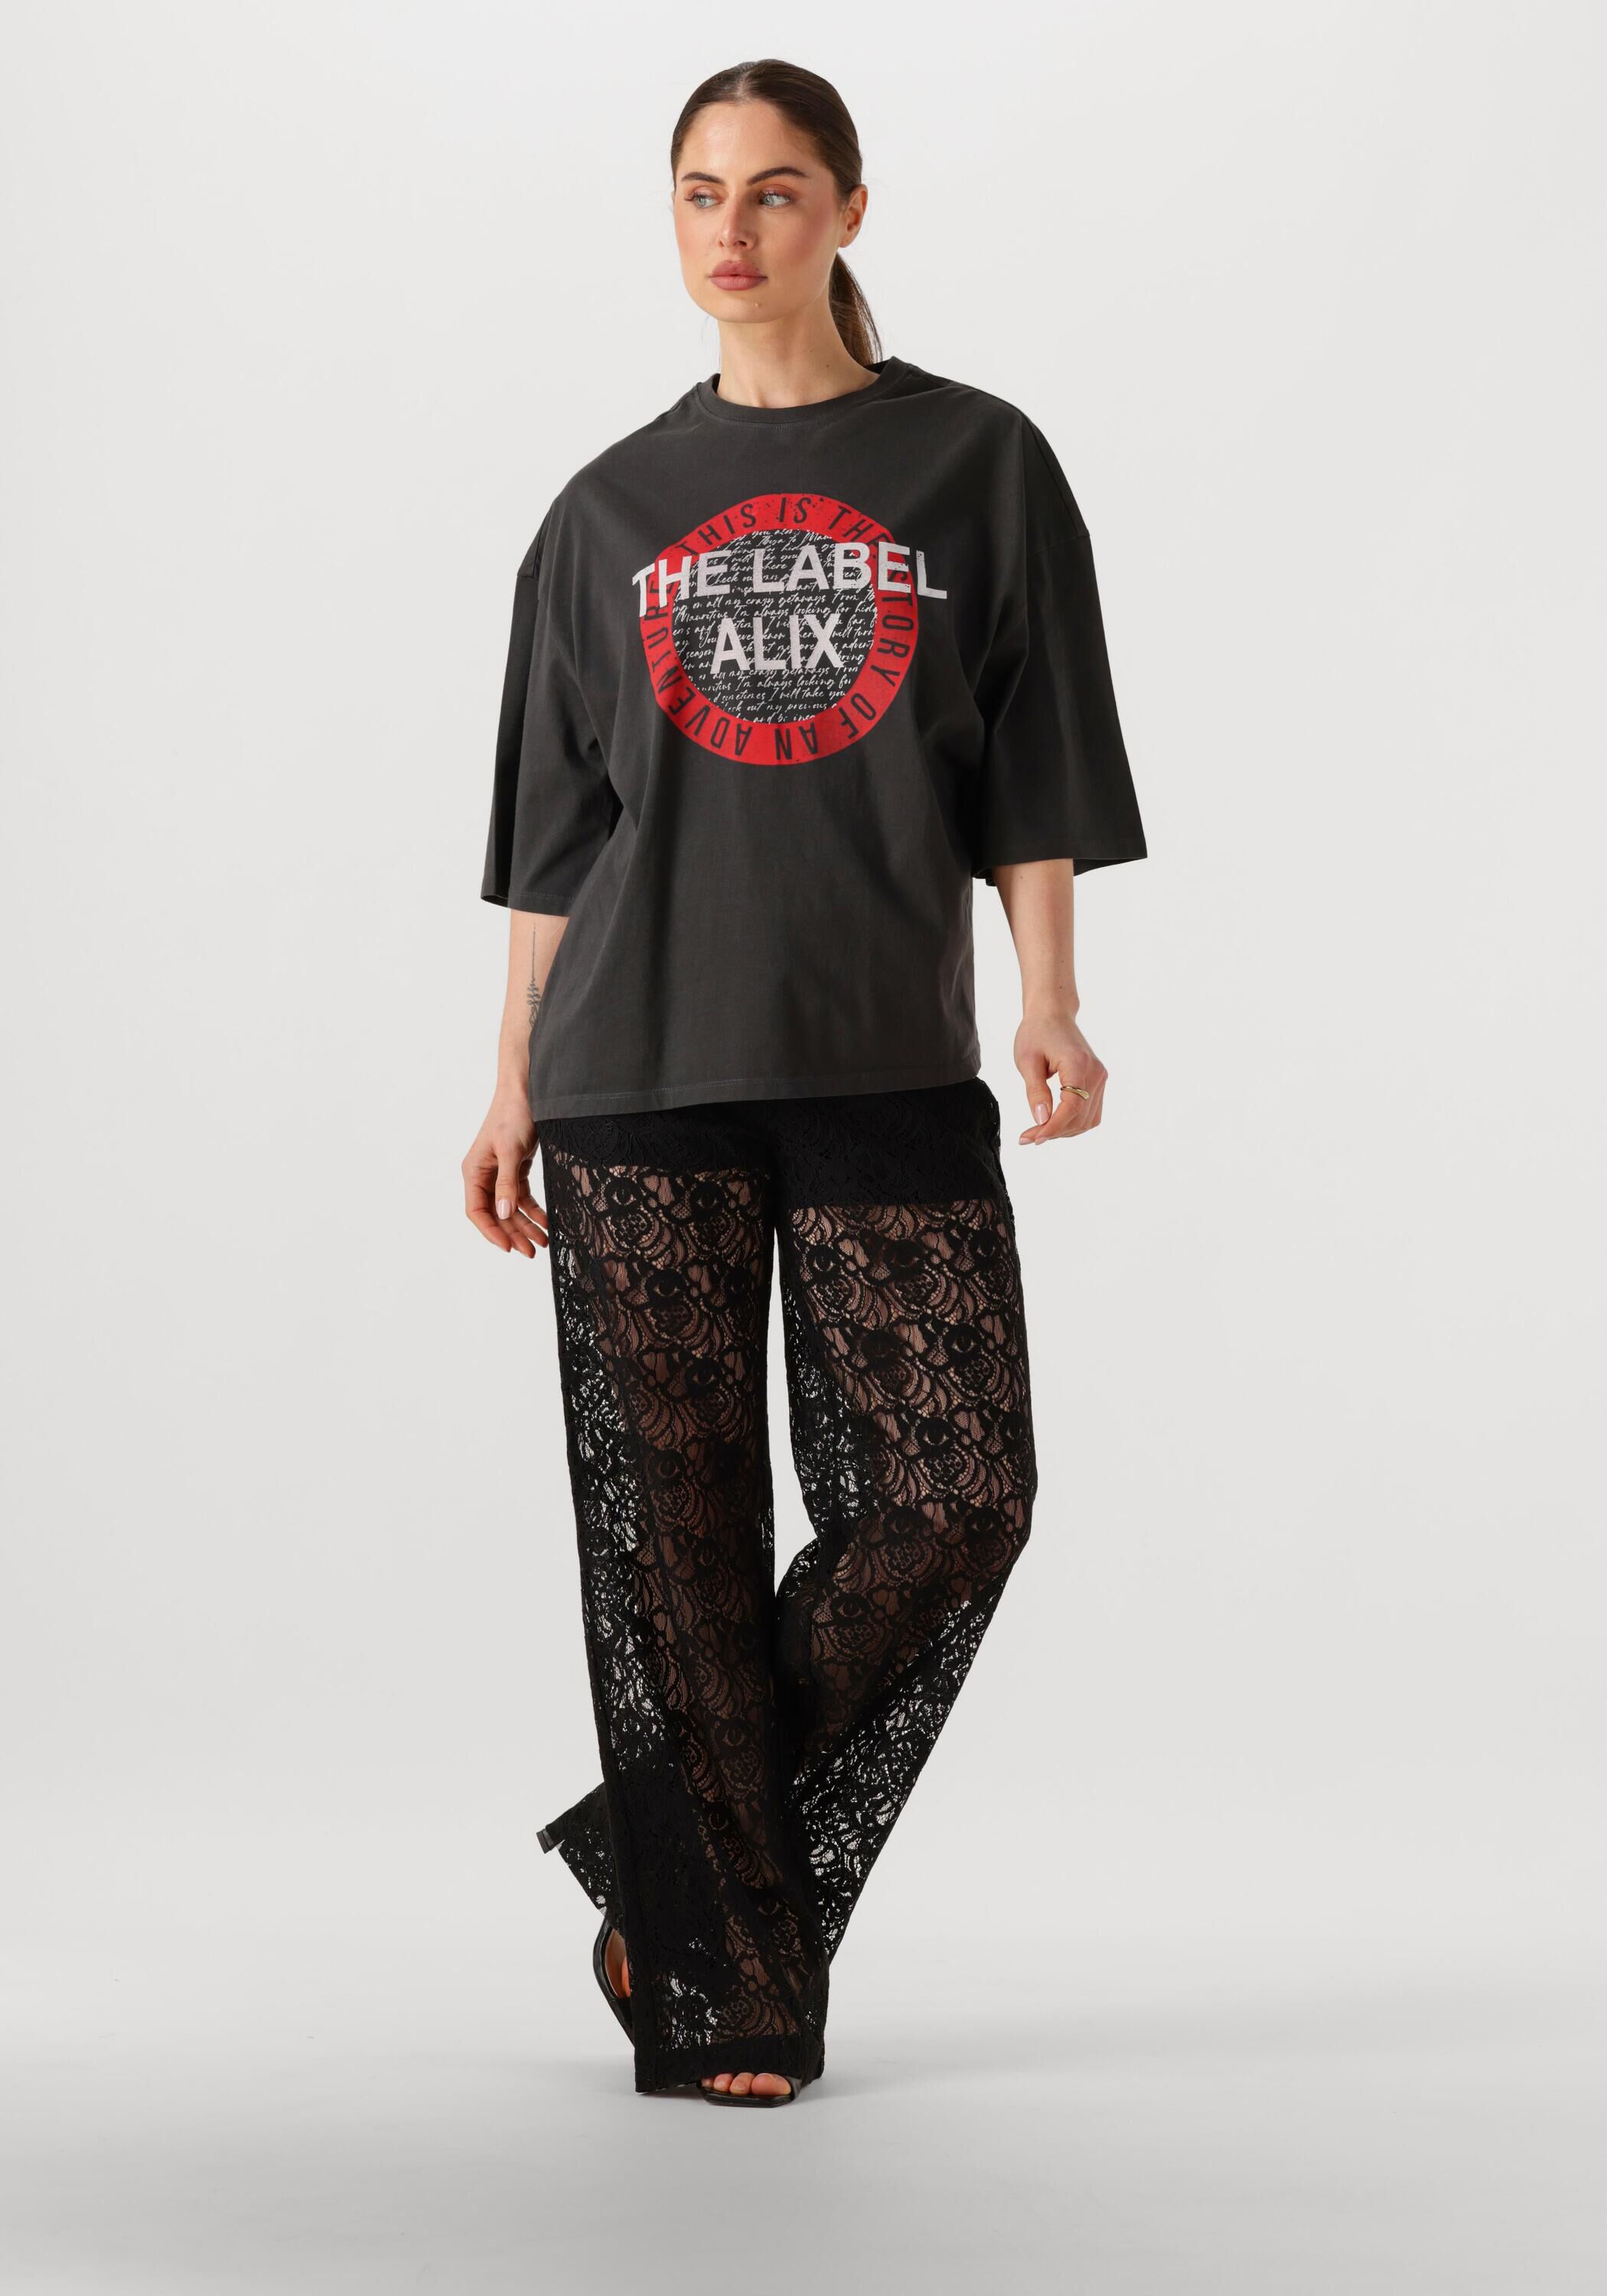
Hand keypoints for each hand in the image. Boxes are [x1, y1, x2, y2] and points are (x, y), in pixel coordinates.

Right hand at [462, 1092, 547, 1255]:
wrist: (529, 1091)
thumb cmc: (513, 1115)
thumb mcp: (511, 1151)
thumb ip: (507, 1184)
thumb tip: (503, 1214)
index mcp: (474, 1172)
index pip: (477, 1211)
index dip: (491, 1232)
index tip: (508, 1248)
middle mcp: (484, 1175)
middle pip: (496, 1214)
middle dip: (513, 1234)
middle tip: (532, 1252)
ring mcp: (500, 1173)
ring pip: (511, 1209)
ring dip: (526, 1226)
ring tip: (544, 1243)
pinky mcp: (516, 1169)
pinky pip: (522, 1197)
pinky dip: (534, 1211)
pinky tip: (547, 1222)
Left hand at [1014, 1011, 1106, 1144]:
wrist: (1052, 1014)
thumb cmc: (1037, 1033)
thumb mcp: (1027, 1061)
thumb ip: (1035, 1091)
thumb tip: (1042, 1120)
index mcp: (1079, 1064)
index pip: (1072, 1106)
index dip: (1053, 1127)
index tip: (1033, 1138)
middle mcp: (1096, 1072)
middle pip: (1080, 1116)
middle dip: (1055, 1132)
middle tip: (1028, 1137)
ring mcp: (1100, 1077)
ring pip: (1088, 1119)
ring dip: (1064, 1130)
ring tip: (1039, 1131)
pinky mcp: (1098, 1081)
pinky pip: (1090, 1112)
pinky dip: (1073, 1122)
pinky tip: (1054, 1123)